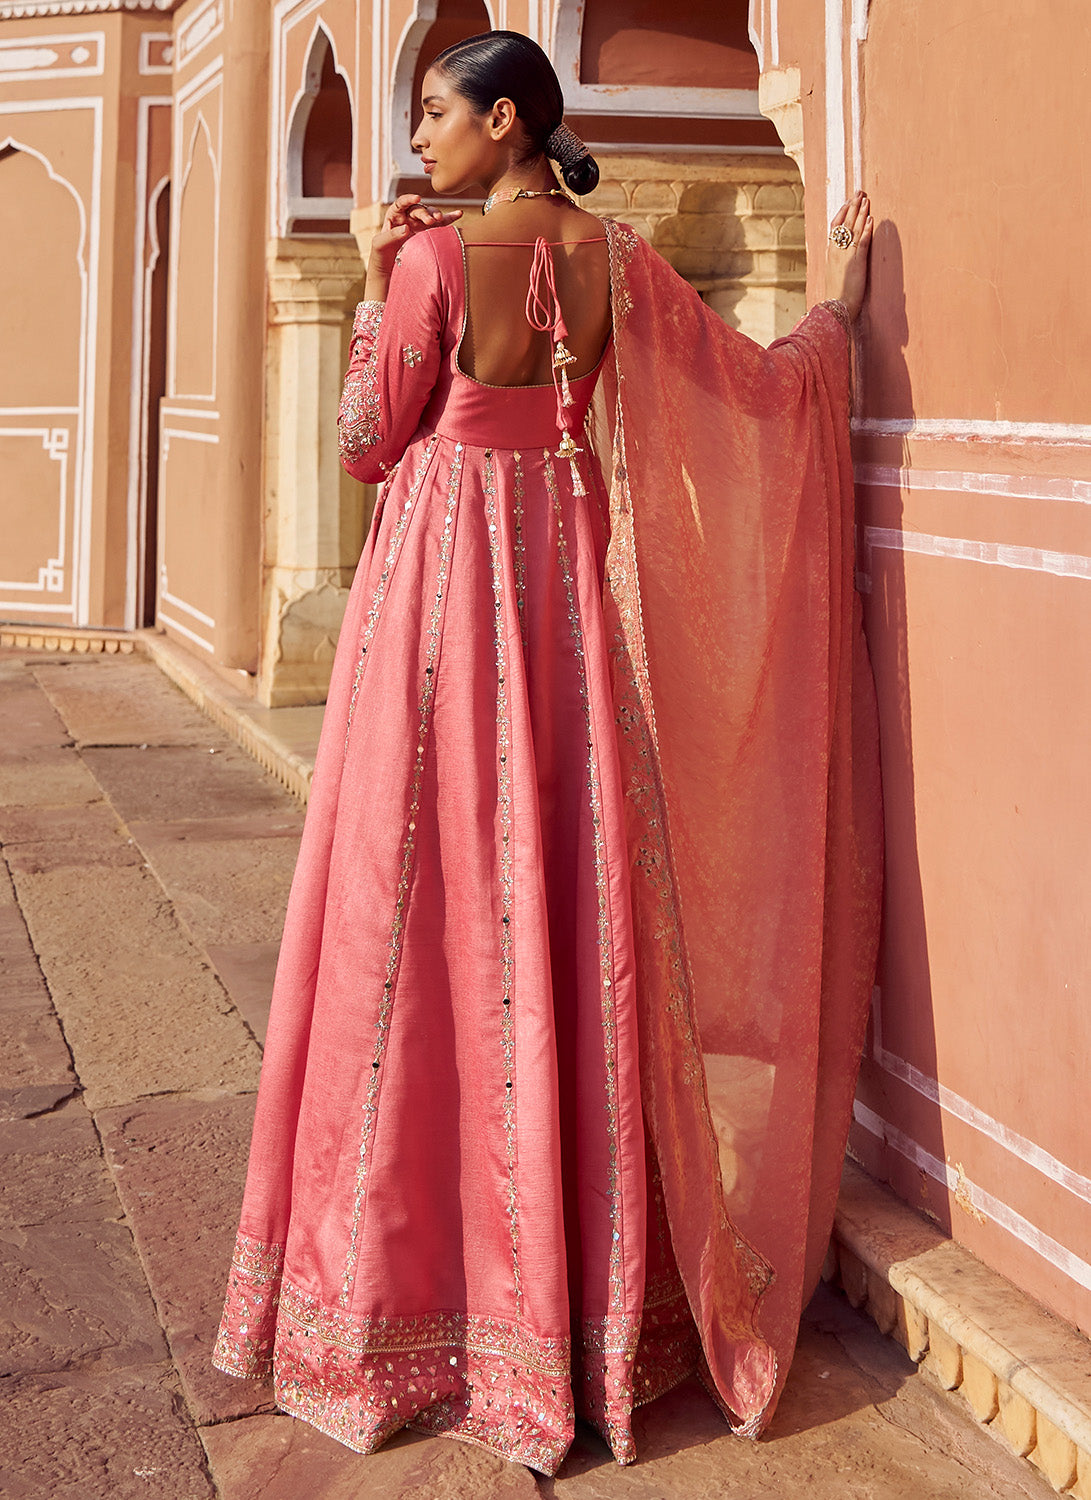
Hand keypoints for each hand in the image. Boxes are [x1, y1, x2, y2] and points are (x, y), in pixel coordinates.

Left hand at [366, 195, 462, 290]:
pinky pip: (441, 225)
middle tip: (430, 221)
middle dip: (425, 213)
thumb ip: (391, 235)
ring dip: (437, 215)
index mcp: (395, 215)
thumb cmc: (381, 254)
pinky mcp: (430, 234)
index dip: (409, 199)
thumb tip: (406, 228)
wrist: (390, 269)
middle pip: (419, 210)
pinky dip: (450, 218)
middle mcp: (409, 218)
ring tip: (440, 220)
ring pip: (431, 215)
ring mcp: (421, 225)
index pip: (402, 203)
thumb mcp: (379, 244)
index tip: (417, 199)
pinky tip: (459, 213)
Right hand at [825, 191, 872, 321]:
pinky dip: (866, 229)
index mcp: (831, 254)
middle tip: (859, 192)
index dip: (841, 213)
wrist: (835, 308)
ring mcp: (846, 256)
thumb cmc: (836, 296)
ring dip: (860, 213)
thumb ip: (838, 264)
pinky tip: (871, 219)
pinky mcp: (856, 263)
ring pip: (853, 230)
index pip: (834, 228)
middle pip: (844, 224)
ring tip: (866, 199)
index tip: (848, 202)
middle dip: (852, 207)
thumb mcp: (834, 276)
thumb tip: (843, 259)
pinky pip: (862, 242)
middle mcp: (836, 252)